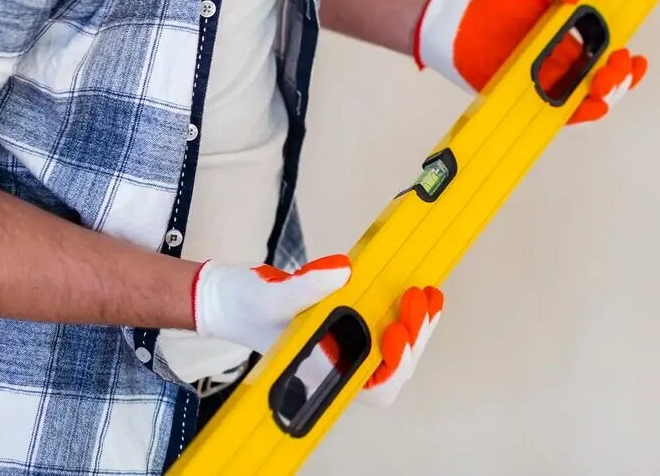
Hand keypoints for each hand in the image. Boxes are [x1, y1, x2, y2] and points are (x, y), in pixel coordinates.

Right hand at [191, 256, 441, 408]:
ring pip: (400, 350)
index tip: (395, 330)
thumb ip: (307, 286)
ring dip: (418, 325)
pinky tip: (421, 293)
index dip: (394, 365)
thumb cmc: (247, 309)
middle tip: (415, 298)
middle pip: (395, 369)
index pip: (374, 389)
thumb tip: (344, 271)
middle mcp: (341, 364)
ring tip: (427, 295)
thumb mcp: (273, 296)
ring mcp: (349, 346)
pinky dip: (409, 312)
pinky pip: (390, 326)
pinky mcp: (353, 325)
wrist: (232, 300)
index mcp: (324, 372)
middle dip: (414, 336)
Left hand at [414, 0, 647, 123]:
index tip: (636, 58)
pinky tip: (593, 105)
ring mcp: (552, 81)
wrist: (458, 28)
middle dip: (621, 77)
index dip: (628, 60)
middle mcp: (568, 61)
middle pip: (607, 78)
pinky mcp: (533, 98)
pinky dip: (582, 112)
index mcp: (575, 34)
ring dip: (607, 93)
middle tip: (618, 65)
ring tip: (604, 82)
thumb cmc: (495, 3)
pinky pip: (562, 112)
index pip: (611, 50)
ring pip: (590, 97)